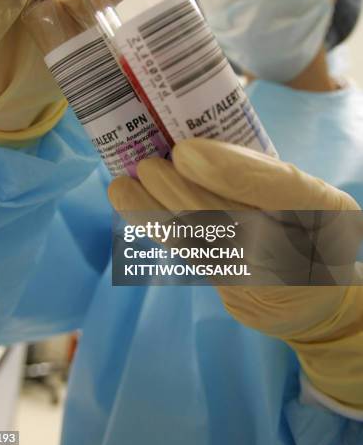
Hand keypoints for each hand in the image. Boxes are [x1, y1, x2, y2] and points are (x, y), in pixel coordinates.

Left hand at [108, 138, 362, 409]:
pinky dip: (159, 229)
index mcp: (321, 208)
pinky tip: (131, 205)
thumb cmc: (305, 226)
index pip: (277, 188)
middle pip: (230, 218)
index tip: (184, 152)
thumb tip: (193, 147)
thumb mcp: (304, 189)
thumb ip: (261, 170)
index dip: (228, 171)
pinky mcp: (234, 295)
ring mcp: (264, 277)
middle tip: (147, 166)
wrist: (313, 297)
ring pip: (203, 242)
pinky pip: (192, 256)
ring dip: (155, 213)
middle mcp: (296, 247)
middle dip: (179, 191)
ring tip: (123, 187)